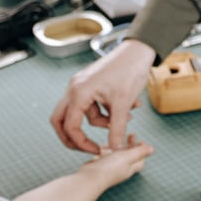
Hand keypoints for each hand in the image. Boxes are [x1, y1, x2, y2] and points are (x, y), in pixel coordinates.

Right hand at [51, 39, 154, 153]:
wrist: (138, 50)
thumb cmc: (129, 70)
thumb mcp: (123, 103)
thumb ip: (117, 128)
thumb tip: (115, 149)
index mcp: (79, 92)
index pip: (70, 126)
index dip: (81, 143)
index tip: (96, 150)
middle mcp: (75, 88)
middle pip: (61, 119)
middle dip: (73, 136)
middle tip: (87, 147)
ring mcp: (81, 85)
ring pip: (81, 113)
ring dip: (100, 121)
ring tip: (124, 118)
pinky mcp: (90, 84)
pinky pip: (92, 104)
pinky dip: (106, 111)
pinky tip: (128, 107)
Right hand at [81, 136, 154, 188]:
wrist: (91, 177)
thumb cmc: (110, 168)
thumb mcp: (128, 157)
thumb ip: (139, 152)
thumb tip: (152, 149)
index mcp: (131, 167)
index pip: (140, 159)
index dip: (142, 149)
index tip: (140, 140)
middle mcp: (122, 168)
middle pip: (129, 156)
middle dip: (131, 145)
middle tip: (130, 134)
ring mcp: (111, 168)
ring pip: (117, 155)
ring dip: (118, 146)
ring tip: (116, 138)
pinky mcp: (101, 166)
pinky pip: (106, 156)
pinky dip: (106, 150)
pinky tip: (103, 147)